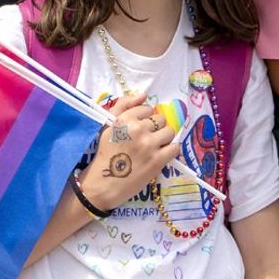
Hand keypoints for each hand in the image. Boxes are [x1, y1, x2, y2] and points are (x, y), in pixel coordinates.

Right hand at [80, 91, 179, 211]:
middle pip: (160, 119)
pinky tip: (160, 156)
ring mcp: (148, 144)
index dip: (145, 119)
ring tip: (155, 148)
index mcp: (124, 119)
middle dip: (156, 128)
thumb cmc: (105, 154)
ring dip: (164, 139)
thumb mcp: (108, 126)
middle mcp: (137, 129)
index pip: (147, 109)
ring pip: (169, 131)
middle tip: (146, 140)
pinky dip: (170, 151)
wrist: (103, 184)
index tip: (139, 130)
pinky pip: (174, 147)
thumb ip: (123, 106)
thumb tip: (144, 94)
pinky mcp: (157, 160)